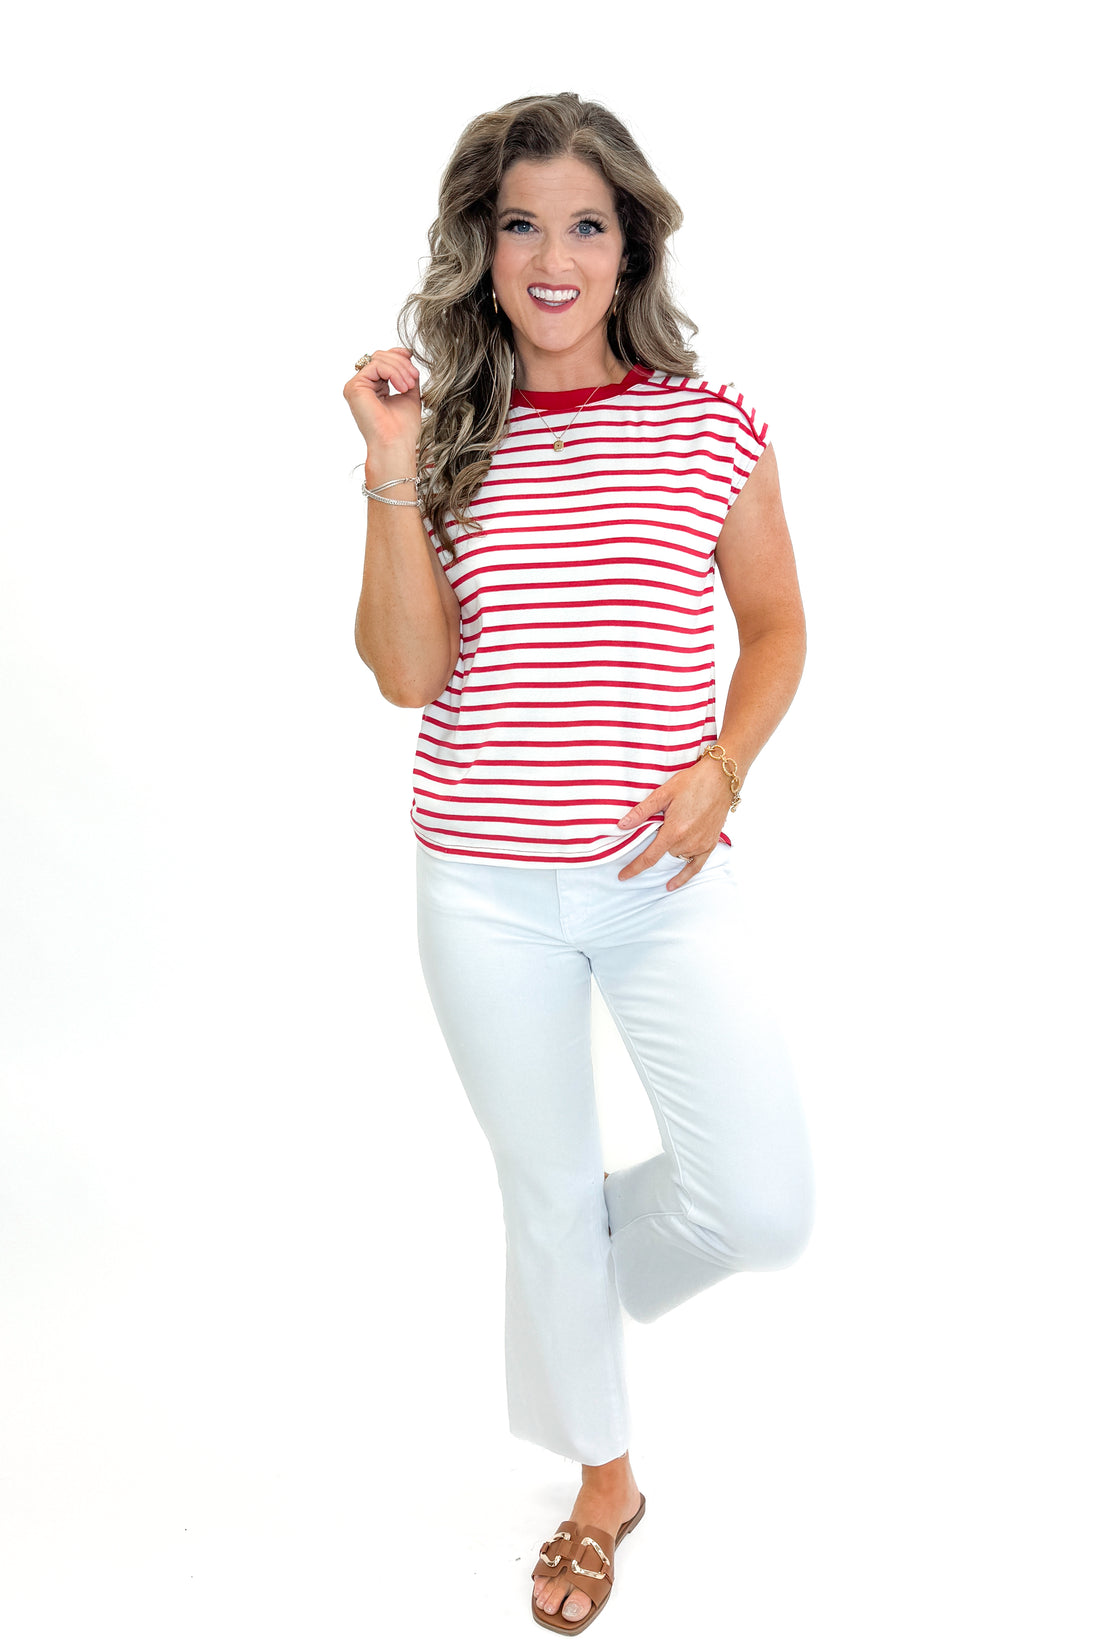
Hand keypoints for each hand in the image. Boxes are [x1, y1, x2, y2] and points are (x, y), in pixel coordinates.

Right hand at [343, 345, 421, 452]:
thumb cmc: (402, 428)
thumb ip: (406, 376)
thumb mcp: (409, 394)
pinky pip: (376, 366)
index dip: (398, 356)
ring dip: (400, 369)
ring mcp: (356, 386)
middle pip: (380, 357)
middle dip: (401, 363)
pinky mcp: (354, 387)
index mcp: (373, 388)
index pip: (382, 361)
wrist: (396, 444)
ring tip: (409, 386)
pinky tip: (402, 387)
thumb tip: (407, 357)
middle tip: (414, 378)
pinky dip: (393, 372)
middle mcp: (362, 386)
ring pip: (379, 359)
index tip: (412, 361)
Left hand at [615, 755, 732, 888]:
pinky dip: (683, 875)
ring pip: (677, 856)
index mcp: (674, 831)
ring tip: (677, 827)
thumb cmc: (692, 782)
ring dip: (671, 848)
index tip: (623, 876)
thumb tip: (622, 825)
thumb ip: (642, 812)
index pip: (649, 857)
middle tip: (663, 822)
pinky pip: (696, 866)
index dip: (634, 868)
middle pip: (664, 853)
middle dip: (658, 842)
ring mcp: (701, 844)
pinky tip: (671, 884)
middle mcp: (688, 841)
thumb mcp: (663, 793)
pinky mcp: (711, 843)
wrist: (721, 778)